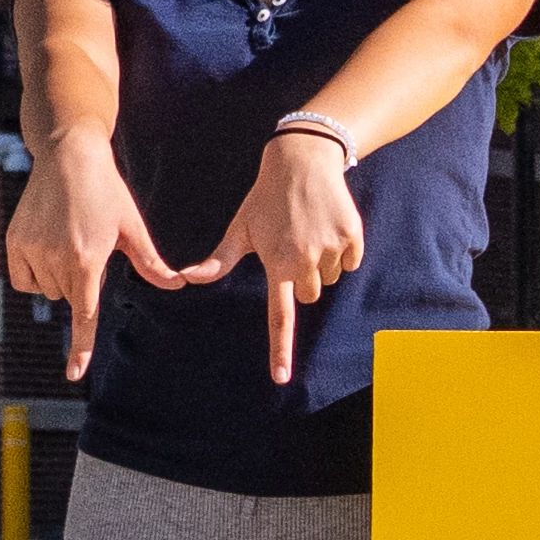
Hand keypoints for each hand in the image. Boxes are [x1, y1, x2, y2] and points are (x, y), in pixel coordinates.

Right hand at [5, 131, 183, 379]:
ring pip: (47, 290)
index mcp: (87, 260)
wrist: (68, 156)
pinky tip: (48, 246)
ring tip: (70, 239)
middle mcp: (55, 259)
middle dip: (82, 284)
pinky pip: (24, 279)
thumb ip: (151, 263)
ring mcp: (30, 250)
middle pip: (70, 299)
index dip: (81, 348)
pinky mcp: (13, 241)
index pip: (84, 315)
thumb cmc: (107, 192)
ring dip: (59, 277)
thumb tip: (177, 285)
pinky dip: (35, 272)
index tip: (74, 375)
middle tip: (91, 247)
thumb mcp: (133, 227)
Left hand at [182, 129, 367, 386]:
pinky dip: (341, 249)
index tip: (281, 378)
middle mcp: (304, 260)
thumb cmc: (265, 198)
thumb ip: (219, 259)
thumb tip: (187, 278)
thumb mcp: (240, 227)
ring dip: (321, 262)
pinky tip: (327, 225)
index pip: (279, 316)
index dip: (279, 349)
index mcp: (276, 264)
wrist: (302, 161)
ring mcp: (330, 249)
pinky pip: (349, 262)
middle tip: (292, 245)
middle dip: (302, 278)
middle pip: (309, 296)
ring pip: (329, 278)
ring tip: (309, 231)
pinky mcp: (352, 238)